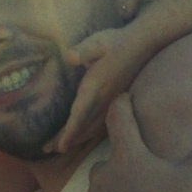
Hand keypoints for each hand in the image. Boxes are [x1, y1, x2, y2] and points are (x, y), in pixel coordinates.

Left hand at [48, 19, 155, 158]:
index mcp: (95, 88)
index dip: (70, 132)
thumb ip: (84, 50)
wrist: (142, 44)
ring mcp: (111, 102)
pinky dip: (90, 132)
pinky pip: (101, 123)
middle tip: (49, 150)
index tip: (61, 146)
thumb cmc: (117, 42)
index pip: (80, 114)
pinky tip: (85, 136)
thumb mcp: (98, 42)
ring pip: (92, 127)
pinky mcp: (115, 101)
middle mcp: (103, 100)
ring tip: (62, 147)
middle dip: (67, 139)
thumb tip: (69, 56)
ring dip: (78, 138)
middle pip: (83, 126)